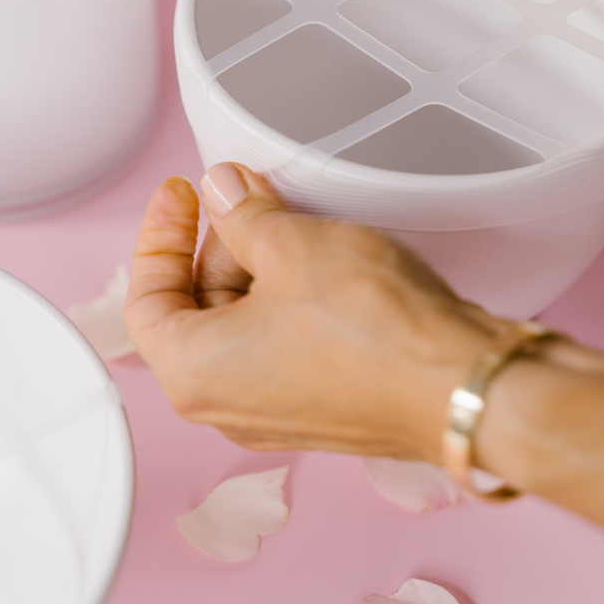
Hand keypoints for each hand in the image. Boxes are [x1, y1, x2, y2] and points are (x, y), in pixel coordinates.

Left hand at [124, 165, 517, 460]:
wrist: (456, 382)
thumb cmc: (370, 329)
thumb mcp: (290, 245)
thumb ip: (242, 215)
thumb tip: (224, 192)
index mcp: (195, 373)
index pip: (146, 300)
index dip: (161, 236)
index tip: (183, 194)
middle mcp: (228, 405)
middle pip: (198, 309)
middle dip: (220, 244)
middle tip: (250, 195)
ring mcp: (279, 410)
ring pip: (245, 324)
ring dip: (260, 266)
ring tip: (294, 220)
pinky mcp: (324, 403)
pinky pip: (286, 342)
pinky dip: (291, 295)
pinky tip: (323, 258)